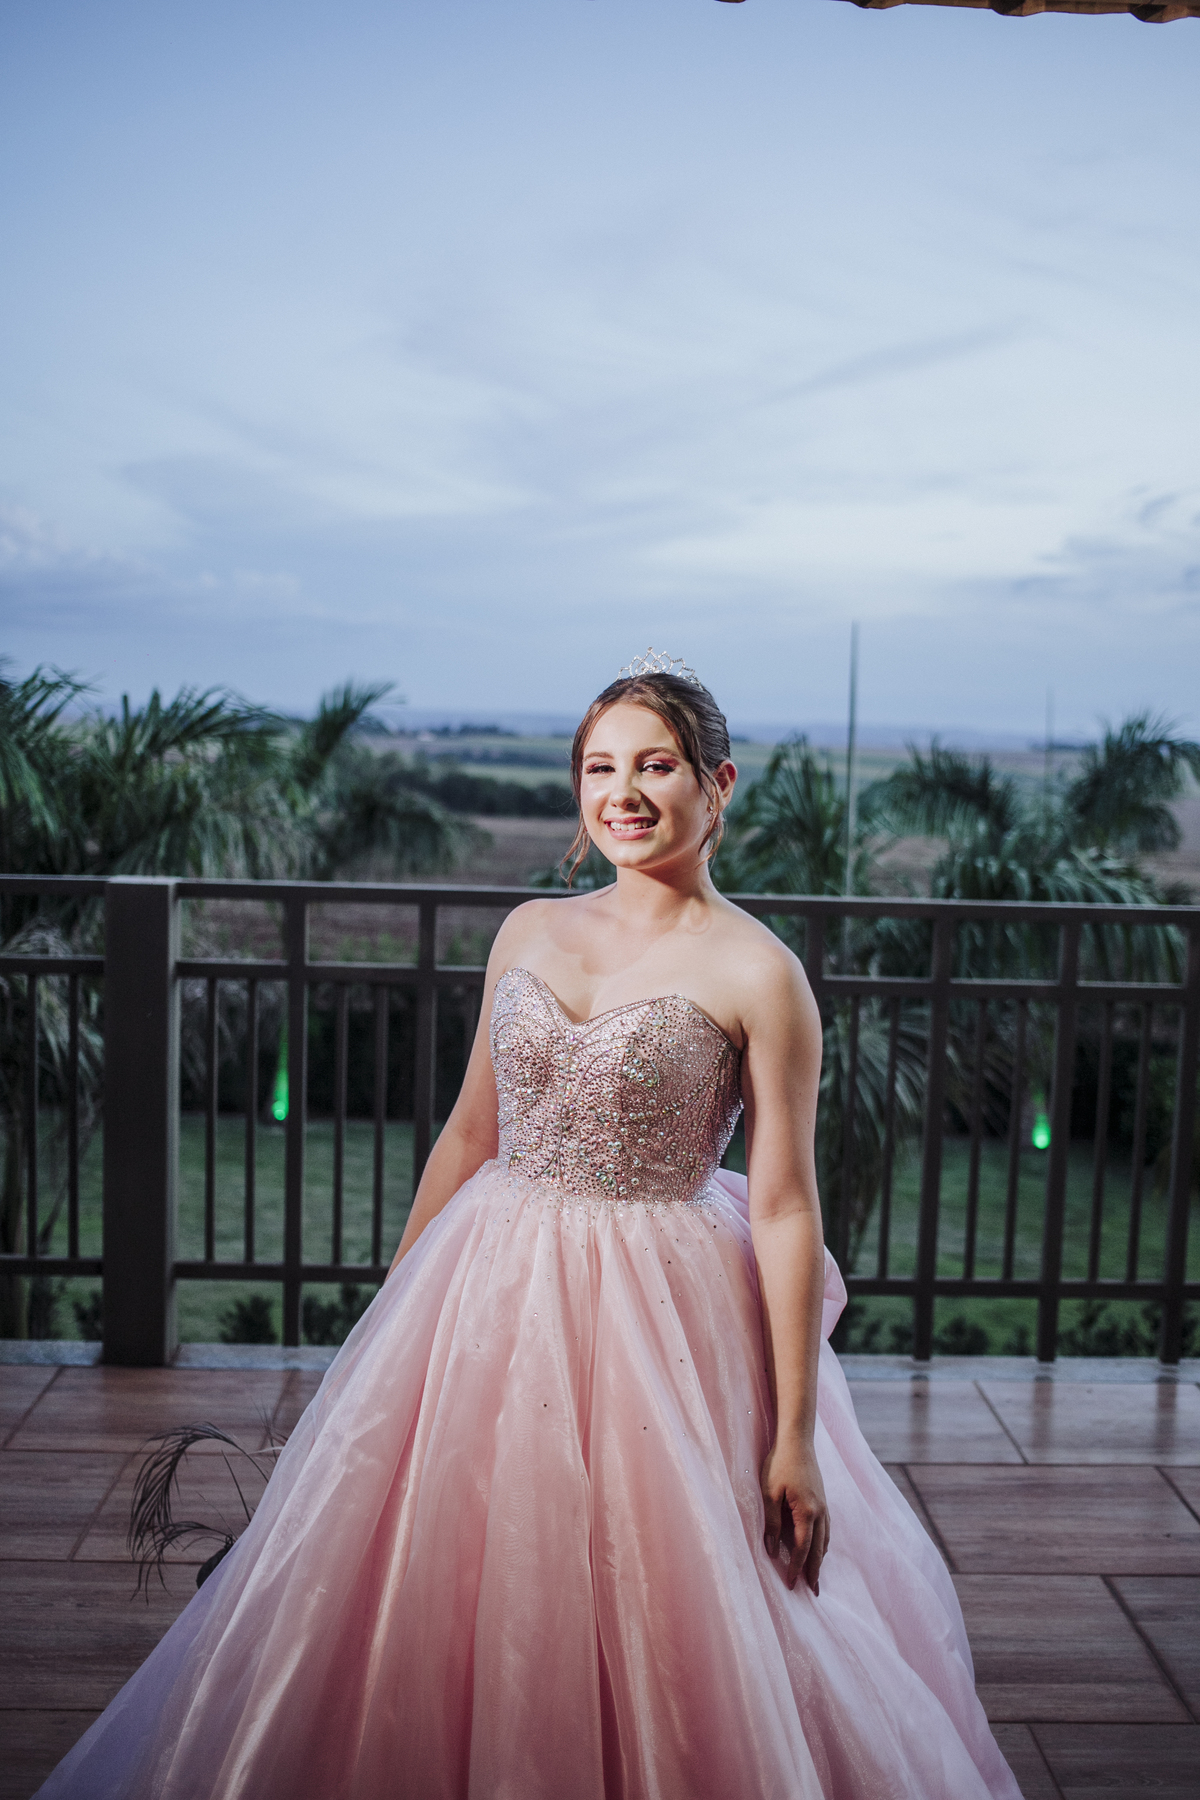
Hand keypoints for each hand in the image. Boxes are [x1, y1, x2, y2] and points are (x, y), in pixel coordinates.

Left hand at [760, 1435, 829, 1595]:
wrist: (797, 1440)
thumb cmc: (779, 1464)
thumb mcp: (769, 1493)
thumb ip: (772, 1523)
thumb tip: (772, 1551)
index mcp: (807, 1512)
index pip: (803, 1549)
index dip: (796, 1568)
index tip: (791, 1585)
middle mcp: (820, 1512)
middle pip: (819, 1549)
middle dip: (815, 1572)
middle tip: (813, 1593)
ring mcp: (824, 1506)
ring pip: (825, 1540)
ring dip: (821, 1559)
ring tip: (816, 1576)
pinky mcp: (822, 1499)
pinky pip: (826, 1529)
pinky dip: (824, 1544)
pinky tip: (820, 1548)